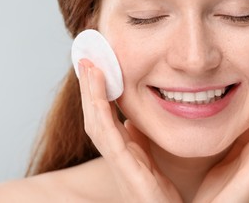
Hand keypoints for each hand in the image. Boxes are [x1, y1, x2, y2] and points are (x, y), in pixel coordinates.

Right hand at [78, 59, 182, 202]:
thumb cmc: (162, 195)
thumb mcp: (152, 162)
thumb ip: (140, 141)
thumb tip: (132, 120)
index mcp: (125, 153)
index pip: (105, 118)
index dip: (98, 94)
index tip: (96, 68)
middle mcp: (118, 157)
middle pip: (96, 116)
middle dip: (90, 88)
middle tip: (86, 59)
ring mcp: (120, 164)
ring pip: (97, 123)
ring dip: (91, 93)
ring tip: (88, 67)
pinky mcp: (127, 172)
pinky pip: (108, 136)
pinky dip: (100, 110)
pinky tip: (98, 90)